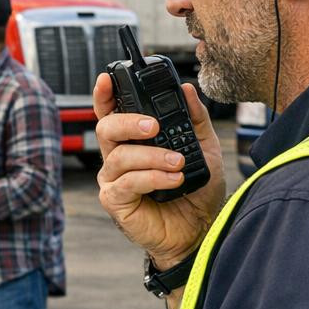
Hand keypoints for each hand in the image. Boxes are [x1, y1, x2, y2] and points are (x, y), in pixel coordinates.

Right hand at [93, 73, 226, 267]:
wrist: (200, 230)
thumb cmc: (196, 192)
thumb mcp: (204, 148)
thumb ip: (195, 118)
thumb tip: (187, 90)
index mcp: (133, 141)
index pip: (111, 112)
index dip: (104, 94)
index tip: (108, 78)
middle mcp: (118, 158)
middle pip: (106, 128)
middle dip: (129, 122)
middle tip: (156, 126)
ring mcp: (114, 180)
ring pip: (120, 156)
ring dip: (152, 156)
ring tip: (178, 163)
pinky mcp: (115, 202)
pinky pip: (127, 183)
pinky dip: (152, 178)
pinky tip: (173, 180)